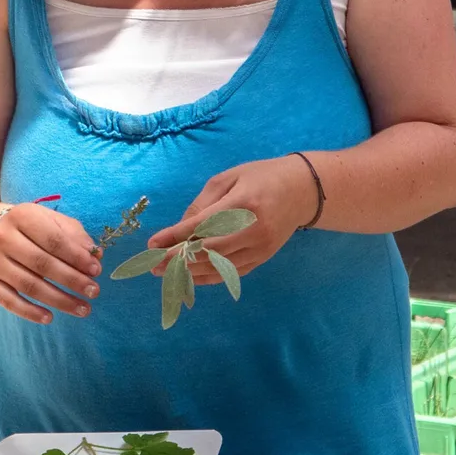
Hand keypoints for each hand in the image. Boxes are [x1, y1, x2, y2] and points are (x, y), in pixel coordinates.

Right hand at [0, 202, 100, 323]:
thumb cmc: (31, 228)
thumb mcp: (52, 221)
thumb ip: (75, 235)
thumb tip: (95, 256)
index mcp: (23, 217)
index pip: (53, 240)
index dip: (77, 257)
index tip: (96, 270)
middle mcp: (3, 238)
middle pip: (42, 264)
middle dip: (72, 280)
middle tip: (94, 292)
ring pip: (28, 285)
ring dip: (58, 300)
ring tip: (82, 309)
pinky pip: (8, 301)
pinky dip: (29, 312)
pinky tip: (49, 318)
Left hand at [148, 154, 318, 284]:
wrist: (303, 190)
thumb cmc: (262, 177)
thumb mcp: (229, 178)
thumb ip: (203, 203)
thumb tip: (180, 229)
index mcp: (243, 203)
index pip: (202, 226)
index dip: (174, 237)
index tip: (152, 244)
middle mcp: (253, 229)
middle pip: (208, 251)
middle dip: (176, 260)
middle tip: (152, 265)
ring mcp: (261, 247)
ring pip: (219, 267)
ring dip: (189, 272)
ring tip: (166, 273)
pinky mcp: (264, 257)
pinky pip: (231, 272)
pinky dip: (209, 277)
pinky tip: (191, 277)